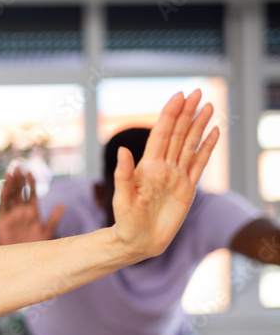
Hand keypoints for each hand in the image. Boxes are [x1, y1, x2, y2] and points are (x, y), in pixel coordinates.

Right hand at [0, 169, 64, 245]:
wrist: (22, 260)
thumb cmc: (35, 246)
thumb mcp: (47, 232)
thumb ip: (54, 219)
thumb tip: (63, 205)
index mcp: (32, 212)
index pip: (32, 194)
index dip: (31, 183)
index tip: (30, 173)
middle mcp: (21, 211)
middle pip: (20, 192)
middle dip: (19, 180)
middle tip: (18, 168)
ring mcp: (12, 215)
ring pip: (11, 197)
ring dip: (10, 185)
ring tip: (10, 173)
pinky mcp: (4, 221)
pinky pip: (3, 207)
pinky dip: (3, 197)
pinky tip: (4, 187)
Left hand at [110, 90, 218, 261]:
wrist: (138, 242)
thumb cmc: (126, 222)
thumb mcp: (122, 198)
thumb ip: (123, 175)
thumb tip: (123, 150)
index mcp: (147, 167)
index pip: (161, 135)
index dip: (169, 115)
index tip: (178, 96)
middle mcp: (163, 168)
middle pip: (178, 134)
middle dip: (187, 113)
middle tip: (198, 92)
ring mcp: (176, 176)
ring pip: (190, 145)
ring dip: (199, 126)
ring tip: (208, 106)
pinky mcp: (187, 188)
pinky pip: (199, 164)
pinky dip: (207, 147)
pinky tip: (213, 132)